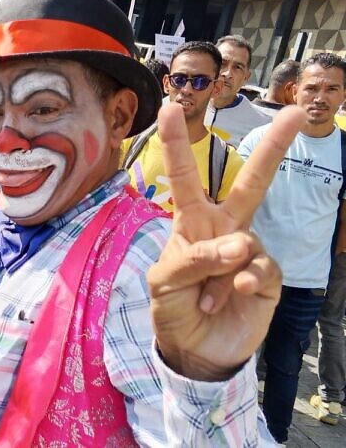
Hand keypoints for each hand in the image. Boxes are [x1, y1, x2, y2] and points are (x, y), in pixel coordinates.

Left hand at [147, 104, 304, 381]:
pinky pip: (262, 267)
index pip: (185, 177)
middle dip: (272, 149)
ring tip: (208, 295)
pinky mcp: (268, 276)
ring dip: (222, 267)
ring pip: (247, 239)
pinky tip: (234, 294)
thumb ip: (192, 258)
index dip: (177, 144)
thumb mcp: (164, 282)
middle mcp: (224, 229)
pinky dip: (244, 281)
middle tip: (294, 113)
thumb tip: (239, 244)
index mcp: (192, 222)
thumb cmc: (173, 307)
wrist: (194, 350)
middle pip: (251, 183)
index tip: (172, 107)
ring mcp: (249, 251)